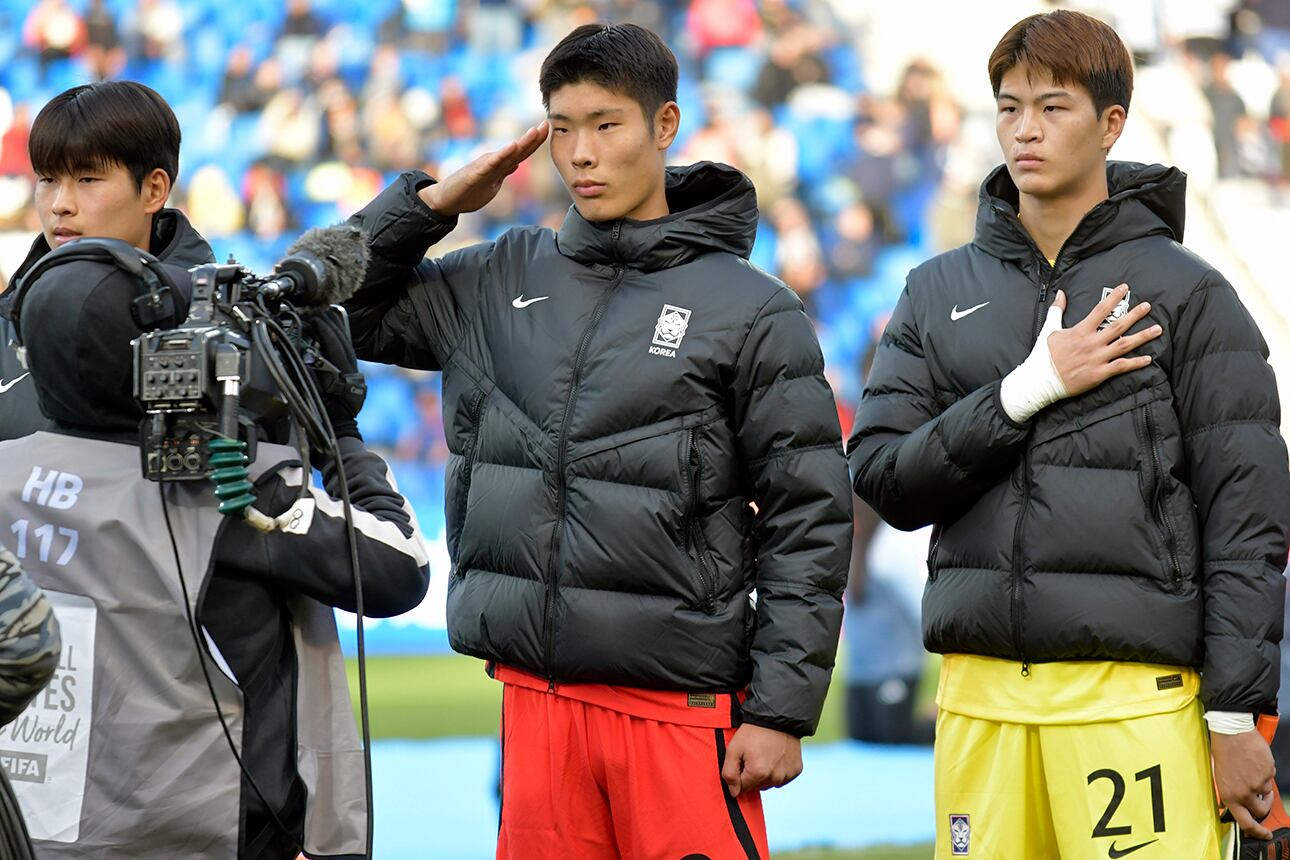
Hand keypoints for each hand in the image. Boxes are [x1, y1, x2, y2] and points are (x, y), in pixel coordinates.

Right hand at [303, 308, 365, 436]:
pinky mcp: (354, 373)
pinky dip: (341, 340)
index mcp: (343, 371)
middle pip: (343, 340)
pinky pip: (348, 351)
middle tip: (318, 314)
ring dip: (337, 330)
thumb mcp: (313, 391)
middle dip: (331, 325)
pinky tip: (336, 332)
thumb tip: (304, 351)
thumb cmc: (326, 413)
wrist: (340, 426)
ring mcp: (355, 371)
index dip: (325, 329)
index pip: (335, 344)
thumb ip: (309, 371)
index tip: (315, 319)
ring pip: (347, 344)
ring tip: (327, 317)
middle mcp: (352, 369)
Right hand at [418, 122, 548, 216]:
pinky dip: (502, 155)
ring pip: (506, 154)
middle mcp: (493, 162)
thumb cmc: (467, 192)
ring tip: (534, 131)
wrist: (445, 200)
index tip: (548, 129)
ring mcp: (484, 167)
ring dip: (521, 143)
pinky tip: (512, 146)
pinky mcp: (475, 174)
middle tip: (547, 123)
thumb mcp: (491, 183)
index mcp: (499, 166)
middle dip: (533, 138)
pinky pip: (490, 164)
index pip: (521, 153)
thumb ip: (503, 172)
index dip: (535, 142)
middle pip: (517, 150)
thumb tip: (517, 163)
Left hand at [721, 724, 802, 797]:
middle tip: (752, 755)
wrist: (778, 717)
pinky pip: (783, 778)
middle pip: (756, 787)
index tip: (742, 761)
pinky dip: (778, 771)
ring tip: (764, 754)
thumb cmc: (753, 732)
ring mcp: (787, 774)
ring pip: (770, 784)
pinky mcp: (796, 769)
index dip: (739, 775)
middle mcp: (775, 778)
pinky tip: (776, 756)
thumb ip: (729, 773)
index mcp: (758, 773)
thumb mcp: (734, 749)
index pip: (742, 788)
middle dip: (752, 775)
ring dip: (765, 774)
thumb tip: (734, 792)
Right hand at [1046, 284, 1161, 396]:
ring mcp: (1097, 358)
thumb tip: (1060, 293)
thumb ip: (1057, 310)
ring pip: (1125, 345)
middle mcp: (1092, 343)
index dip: (1114, 298)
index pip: (1101, 310)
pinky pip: (1121, 366)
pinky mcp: (1099, 374)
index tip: (1125, 288)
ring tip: (1157, 329)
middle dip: (1135, 315)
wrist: (1041, 380)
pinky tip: (1148, 358)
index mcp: (1080, 331)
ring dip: (1142, 336)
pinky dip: (1136, 363)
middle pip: (1118, 326)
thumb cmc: (1043, 355)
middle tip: (1147, 307)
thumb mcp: (1049, 329)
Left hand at [1212, 729, 1275, 838]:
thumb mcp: (1220, 776)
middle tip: (1262, 796)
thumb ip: (1228, 793)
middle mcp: (1243, 792)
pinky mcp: (1267, 773)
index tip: (1265, 834)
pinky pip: (1270, 778)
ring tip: (1252, 770)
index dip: (1258, 831)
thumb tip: (1228, 805)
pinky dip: (1265, 772)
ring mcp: (1256, 783)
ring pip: (1266, 792)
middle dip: (1264, 804)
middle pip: (1261, 810)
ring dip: (1263, 785)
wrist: (1231, 732)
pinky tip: (1255, 762)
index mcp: (1229, 795)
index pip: (1245, 822)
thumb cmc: (1223, 751)